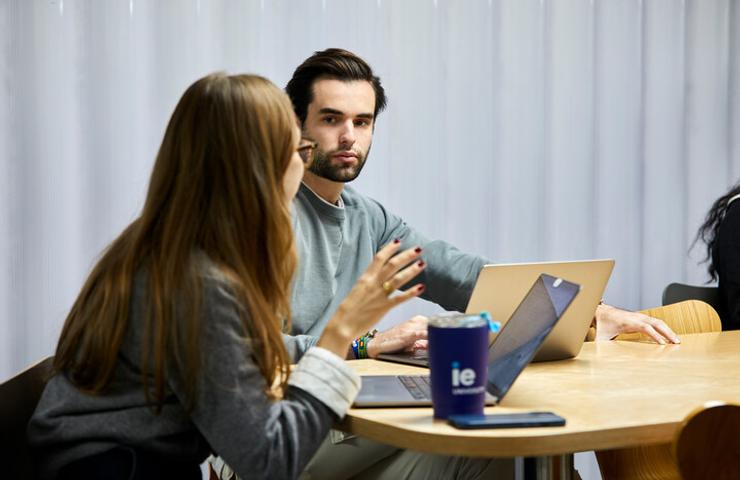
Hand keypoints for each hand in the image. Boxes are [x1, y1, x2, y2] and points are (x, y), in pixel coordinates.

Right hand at [317, 241, 425, 356]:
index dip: (390, 248)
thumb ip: (370, 280)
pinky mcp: (384, 308)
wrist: (343, 324)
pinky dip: (411, 292)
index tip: (399, 241)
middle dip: (406, 255)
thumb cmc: (350, 307)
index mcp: (365, 277)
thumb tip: (379, 272)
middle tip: (418, 249)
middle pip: (392, 265)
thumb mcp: (358, 288)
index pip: (379, 258)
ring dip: (412, 270)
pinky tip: (421, 287)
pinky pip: (400, 298)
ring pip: (398, 279)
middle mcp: (373, 283)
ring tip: (422, 263)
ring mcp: (379, 295)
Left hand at [594, 303, 680, 343]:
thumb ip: (599, 346)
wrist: (601, 312)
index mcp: (628, 322)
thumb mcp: (600, 336)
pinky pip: (656, 322)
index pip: (645, 327)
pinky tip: (669, 337)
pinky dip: (664, 328)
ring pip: (658, 321)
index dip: (654, 335)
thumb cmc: (602, 324)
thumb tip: (596, 356)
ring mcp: (640, 316)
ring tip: (677, 341)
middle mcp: (636, 317)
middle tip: (677, 343)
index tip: (663, 344)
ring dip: (668, 330)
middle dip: (667, 332)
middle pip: (656, 323)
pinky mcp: (642, 318)